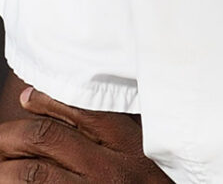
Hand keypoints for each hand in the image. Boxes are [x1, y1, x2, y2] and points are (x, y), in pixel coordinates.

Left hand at [0, 86, 172, 181]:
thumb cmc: (159, 180)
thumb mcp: (148, 147)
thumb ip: (120, 125)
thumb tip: (77, 102)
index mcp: (128, 142)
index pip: (80, 109)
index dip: (46, 101)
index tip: (26, 97)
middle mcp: (108, 168)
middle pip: (47, 139)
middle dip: (12, 135)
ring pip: (33, 173)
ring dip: (4, 167)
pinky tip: (9, 182)